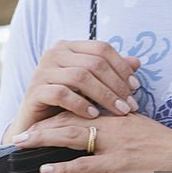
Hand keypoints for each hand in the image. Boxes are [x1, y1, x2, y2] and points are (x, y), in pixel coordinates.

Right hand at [4, 40, 140, 140]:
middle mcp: (54, 53)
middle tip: (130, 105)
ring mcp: (42, 71)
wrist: (37, 125)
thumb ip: (112, 72)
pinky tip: (94, 116)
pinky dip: (81, 104)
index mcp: (69, 47)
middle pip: (94, 63)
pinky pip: (62, 94)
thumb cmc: (68, 103)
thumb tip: (137, 62)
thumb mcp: (92, 86)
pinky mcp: (34, 91)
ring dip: (104, 96)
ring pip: (80, 77)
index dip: (122, 67)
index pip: (102, 49)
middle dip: (116, 85)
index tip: (135, 87)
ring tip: (118, 111)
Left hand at [11, 111, 171, 172]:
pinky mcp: (117, 164)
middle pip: (69, 119)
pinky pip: (84, 165)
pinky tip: (46, 169)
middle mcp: (112, 125)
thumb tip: (105, 124)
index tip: (38, 117)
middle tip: (19, 132)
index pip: (81, 108)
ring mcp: (114, 144)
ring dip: (43, 140)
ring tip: (22, 144)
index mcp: (117, 115)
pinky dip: (62, 167)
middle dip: (41, 125)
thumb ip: (121, 123)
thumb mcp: (141, 128)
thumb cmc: (165, 146)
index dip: (56, 112)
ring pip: (71, 137)